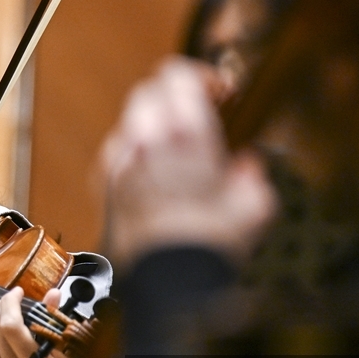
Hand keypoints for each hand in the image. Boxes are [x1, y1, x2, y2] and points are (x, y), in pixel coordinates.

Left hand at [99, 57, 277, 269]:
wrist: (170, 284)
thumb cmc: (210, 246)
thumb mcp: (254, 207)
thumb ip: (252, 177)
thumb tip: (247, 169)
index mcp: (184, 132)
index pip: (178, 73)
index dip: (200, 76)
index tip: (217, 91)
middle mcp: (145, 139)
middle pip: (149, 91)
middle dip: (173, 96)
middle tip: (196, 114)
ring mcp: (119, 161)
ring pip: (129, 120)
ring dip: (151, 124)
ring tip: (174, 149)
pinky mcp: (104, 185)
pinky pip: (116, 153)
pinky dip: (133, 154)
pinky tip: (152, 175)